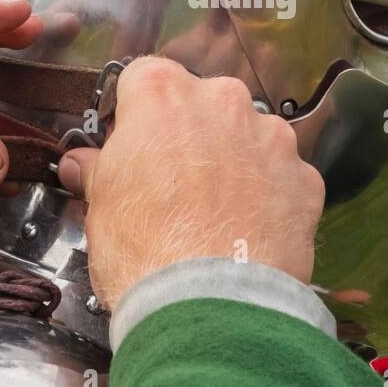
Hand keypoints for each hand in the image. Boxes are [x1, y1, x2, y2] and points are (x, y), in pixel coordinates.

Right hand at [58, 57, 324, 311]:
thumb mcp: (100, 207)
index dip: (134, 114)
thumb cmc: (145, 253)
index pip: (143, 78)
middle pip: (201, 103)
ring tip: (215, 213)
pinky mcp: (305, 177)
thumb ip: (97, 170)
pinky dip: (268, 195)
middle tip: (171, 184)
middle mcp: (223, 101)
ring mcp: (271, 138)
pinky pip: (281, 175)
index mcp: (164, 94)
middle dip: (188, 135)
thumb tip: (82, 163)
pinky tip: (248, 231)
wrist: (213, 307)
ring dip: (233, 161)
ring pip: (247, 137)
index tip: (129, 146)